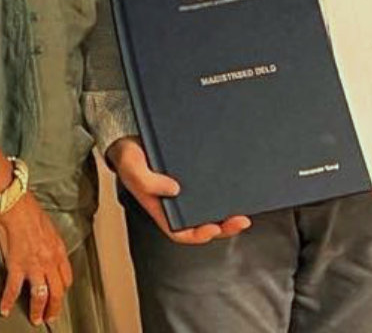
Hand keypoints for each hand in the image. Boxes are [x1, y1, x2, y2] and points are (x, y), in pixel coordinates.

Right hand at [0, 194, 71, 325]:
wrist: (15, 204)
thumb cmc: (29, 211)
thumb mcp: (49, 227)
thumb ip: (51, 244)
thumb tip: (49, 252)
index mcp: (58, 250)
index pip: (66, 277)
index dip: (63, 289)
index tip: (59, 295)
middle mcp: (49, 260)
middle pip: (57, 291)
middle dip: (55, 307)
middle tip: (51, 317)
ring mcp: (33, 264)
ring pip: (41, 295)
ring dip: (38, 310)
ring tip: (35, 319)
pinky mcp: (16, 265)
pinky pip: (13, 289)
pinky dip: (7, 301)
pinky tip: (4, 309)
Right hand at [108, 137, 250, 243]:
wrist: (129, 136)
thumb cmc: (128, 157)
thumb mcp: (132, 168)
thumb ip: (148, 181)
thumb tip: (174, 190)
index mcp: (161, 208)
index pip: (181, 232)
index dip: (198, 235)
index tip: (213, 229)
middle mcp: (176, 203)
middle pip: (201, 223)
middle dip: (223, 227)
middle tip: (240, 220)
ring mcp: (186, 191)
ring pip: (209, 209)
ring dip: (227, 212)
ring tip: (243, 208)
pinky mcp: (194, 176)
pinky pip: (211, 189)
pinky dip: (224, 191)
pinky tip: (235, 187)